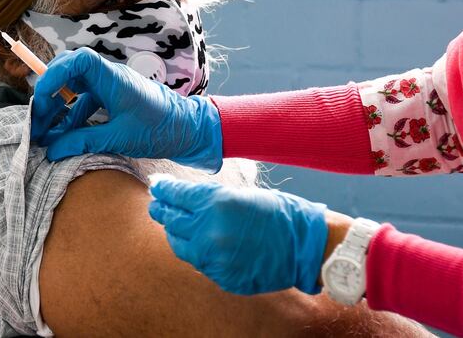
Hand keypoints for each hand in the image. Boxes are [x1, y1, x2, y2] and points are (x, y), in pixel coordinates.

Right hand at [31, 47, 222, 170]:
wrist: (189, 129)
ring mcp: (112, 86)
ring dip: (59, 107)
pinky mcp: (114, 98)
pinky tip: (64, 136)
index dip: (55, 74)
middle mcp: (110, 77)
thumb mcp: (118, 139)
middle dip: (50, 93)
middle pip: (70, 71)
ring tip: (45, 133)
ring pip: (76, 88)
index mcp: (114, 79)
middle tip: (39, 120)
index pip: (78, 61)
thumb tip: (52, 150)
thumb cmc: (160, 130)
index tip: (41, 97)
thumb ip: (83, 142)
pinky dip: (73, 116)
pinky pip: (86, 101)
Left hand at [148, 178, 328, 295]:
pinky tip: (199, 244)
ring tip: (174, 225)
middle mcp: (208, 230)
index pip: (175, 194)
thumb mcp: (242, 194)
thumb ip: (210, 198)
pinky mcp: (220, 276)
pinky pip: (198, 262)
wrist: (306, 246)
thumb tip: (185, 197)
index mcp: (215, 203)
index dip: (163, 189)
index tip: (157, 186)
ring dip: (175, 232)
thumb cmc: (279, 213)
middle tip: (156, 204)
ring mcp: (213, 257)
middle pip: (170, 219)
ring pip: (178, 244)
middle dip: (161, 209)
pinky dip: (196, 251)